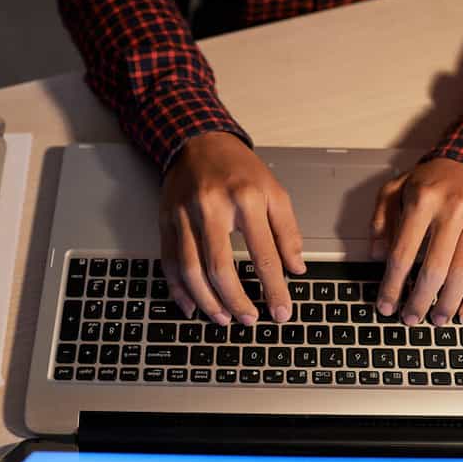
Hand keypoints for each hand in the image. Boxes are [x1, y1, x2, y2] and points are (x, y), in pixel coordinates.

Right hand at [160, 132, 305, 324]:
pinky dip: (179, 289)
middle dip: (236, 300)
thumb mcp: (274, 191)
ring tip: (223, 318)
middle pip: (220, 267)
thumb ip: (288, 231)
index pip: (263, 254)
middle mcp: (212, 208)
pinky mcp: (166, 222)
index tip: (281, 311)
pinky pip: (170, 262)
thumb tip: (296, 269)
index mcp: (246, 200)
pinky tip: (192, 306)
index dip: (274, 288)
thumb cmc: (239, 169)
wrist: (198, 141)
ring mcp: (184, 216)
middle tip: (249, 320)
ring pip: (191, 270)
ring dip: (207, 301)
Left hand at [371, 159, 462, 325]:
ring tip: (437, 320)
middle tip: (410, 320)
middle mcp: (452, 212)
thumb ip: (381, 220)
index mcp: (422, 202)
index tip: (385, 306)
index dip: (392, 286)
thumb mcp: (396, 188)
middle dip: (419, 301)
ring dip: (448, 304)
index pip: (402, 254)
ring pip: (462, 274)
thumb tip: (377, 256)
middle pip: (433, 270)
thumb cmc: (434, 179)